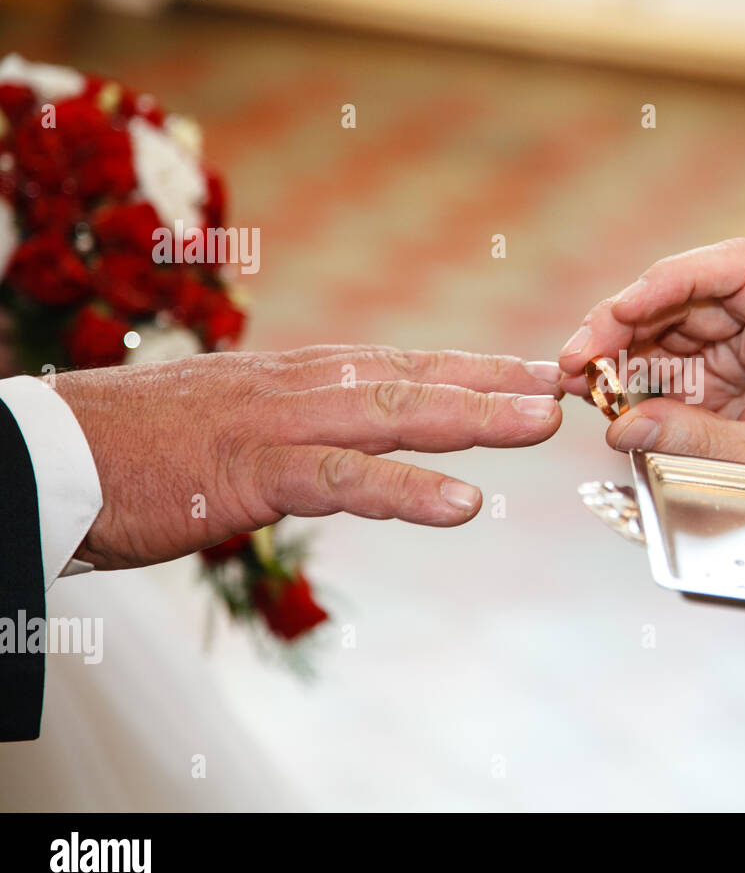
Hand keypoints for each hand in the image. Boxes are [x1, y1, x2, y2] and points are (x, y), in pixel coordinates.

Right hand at [57, 345, 563, 569]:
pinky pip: (342, 480)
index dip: (474, 370)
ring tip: (538, 425)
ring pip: (393, 416)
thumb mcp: (239, 424)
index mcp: (301, 379)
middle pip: (416, 378)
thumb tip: (350, 441)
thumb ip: (301, 426)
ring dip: (472, 419)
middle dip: (495, 383)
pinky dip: (405, 490)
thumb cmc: (143, 445)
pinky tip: (462, 506)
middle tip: (564, 388)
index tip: (534, 374)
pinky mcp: (251, 471)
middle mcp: (301, 387)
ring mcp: (278, 425)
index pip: (404, 366)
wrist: (51, 453)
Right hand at [556, 238, 744, 473]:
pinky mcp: (727, 374)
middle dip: (628, 320)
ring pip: (672, 325)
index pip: (739, 270)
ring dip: (621, 347)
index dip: (675, 279)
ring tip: (579, 378)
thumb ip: (697, 442)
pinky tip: (601, 388)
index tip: (625, 307)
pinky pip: (672, 361)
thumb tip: (623, 426)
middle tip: (581, 356)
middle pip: (692, 295)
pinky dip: (634, 373)